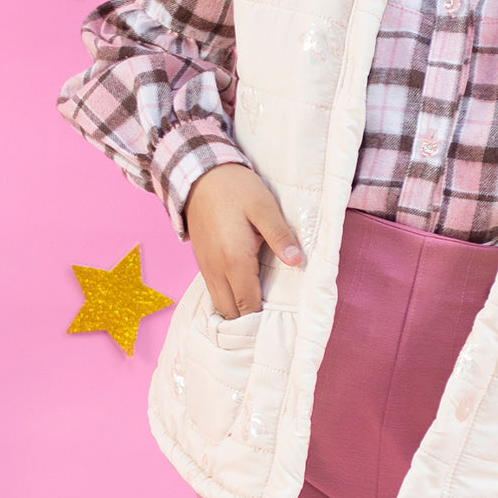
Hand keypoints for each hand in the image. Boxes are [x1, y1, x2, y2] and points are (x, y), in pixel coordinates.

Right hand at [184, 164, 302, 318]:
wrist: (200, 176)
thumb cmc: (236, 190)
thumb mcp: (264, 207)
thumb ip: (280, 236)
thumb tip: (297, 262)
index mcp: (235, 260)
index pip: (247, 304)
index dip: (262, 317)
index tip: (280, 321)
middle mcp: (216, 270)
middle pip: (231, 311)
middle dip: (249, 319)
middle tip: (272, 318)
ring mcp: (206, 267)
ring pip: (220, 304)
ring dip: (237, 310)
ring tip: (260, 308)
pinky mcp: (202, 262)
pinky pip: (214, 291)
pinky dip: (227, 298)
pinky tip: (243, 292)